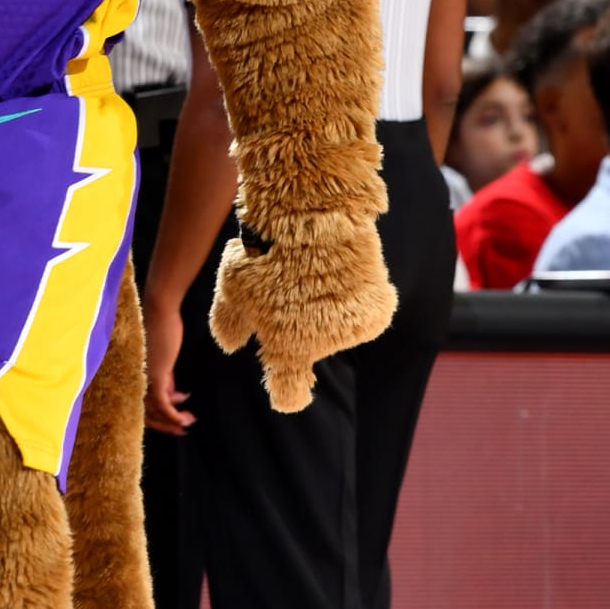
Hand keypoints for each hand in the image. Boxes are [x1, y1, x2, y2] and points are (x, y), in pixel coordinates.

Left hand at [141, 290, 193, 433]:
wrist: (160, 310)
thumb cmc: (162, 329)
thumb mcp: (164, 360)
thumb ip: (166, 378)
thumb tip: (175, 395)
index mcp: (138, 377)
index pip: (144, 405)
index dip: (160, 416)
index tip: (179, 417)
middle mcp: (138, 380)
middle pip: (146, 413)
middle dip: (166, 424)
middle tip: (183, 428)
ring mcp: (145, 379)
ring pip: (155, 412)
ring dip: (174, 421)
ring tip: (190, 420)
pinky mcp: (155, 376)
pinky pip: (163, 404)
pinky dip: (174, 415)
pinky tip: (185, 418)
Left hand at [209, 218, 396, 413]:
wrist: (314, 214)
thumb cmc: (265, 251)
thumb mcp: (232, 285)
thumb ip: (228, 322)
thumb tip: (230, 345)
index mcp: (288, 350)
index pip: (289, 394)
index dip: (286, 392)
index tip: (284, 386)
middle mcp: (326, 346)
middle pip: (311, 347)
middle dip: (300, 327)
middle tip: (289, 290)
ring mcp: (357, 326)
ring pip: (338, 327)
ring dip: (328, 310)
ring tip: (314, 272)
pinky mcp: (380, 306)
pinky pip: (361, 309)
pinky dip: (352, 295)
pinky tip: (337, 269)